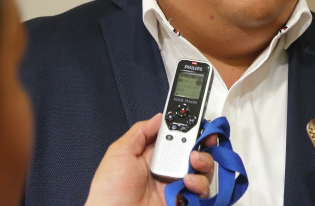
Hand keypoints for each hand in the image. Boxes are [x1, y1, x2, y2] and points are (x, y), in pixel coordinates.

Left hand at [85, 113, 213, 205]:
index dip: (189, 126)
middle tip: (204, 137)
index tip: (198, 119)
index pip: (177, 135)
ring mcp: (178, 184)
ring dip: (204, 159)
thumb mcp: (120, 152)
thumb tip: (159, 117)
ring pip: (204, 167)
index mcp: (154, 154)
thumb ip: (140, 132)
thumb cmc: (110, 191)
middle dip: (203, 139)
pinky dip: (199, 182)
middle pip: (196, 148)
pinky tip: (187, 180)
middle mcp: (169, 167)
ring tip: (194, 159)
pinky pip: (203, 189)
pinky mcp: (184, 200)